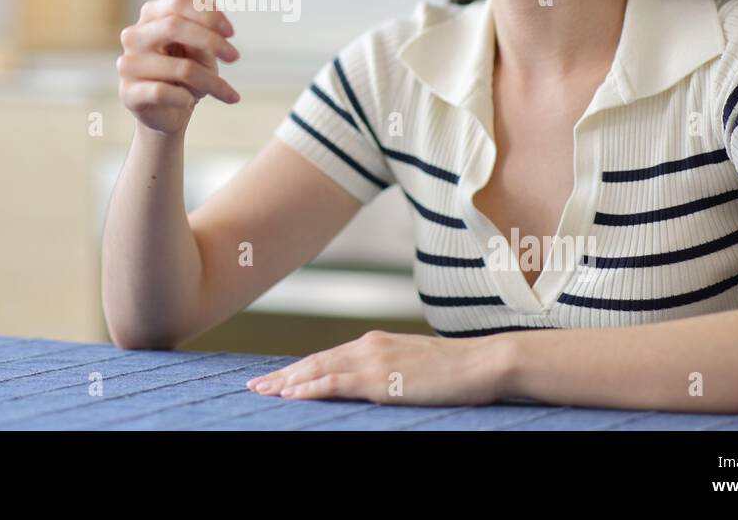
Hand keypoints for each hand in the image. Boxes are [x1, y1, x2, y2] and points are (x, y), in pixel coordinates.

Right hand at [117, 0, 240, 134]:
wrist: (168, 114)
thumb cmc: (186, 77)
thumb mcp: (201, 50)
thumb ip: (206, 30)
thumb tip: (218, 5)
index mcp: (151, 16)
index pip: (178, 2)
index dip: (208, 14)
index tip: (231, 32)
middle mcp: (134, 36)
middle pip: (174, 26)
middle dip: (211, 40)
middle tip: (234, 56)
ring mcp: (128, 64)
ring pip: (179, 67)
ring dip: (211, 81)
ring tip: (226, 93)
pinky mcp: (128, 93)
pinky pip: (162, 92)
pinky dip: (184, 98)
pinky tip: (190, 102)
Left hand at [244, 330, 512, 405]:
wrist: (482, 362)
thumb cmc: (456, 370)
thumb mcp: (414, 367)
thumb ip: (389, 371)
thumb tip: (374, 384)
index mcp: (375, 343)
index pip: (327, 357)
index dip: (299, 368)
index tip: (277, 378)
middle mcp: (368, 346)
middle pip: (314, 361)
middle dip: (282, 375)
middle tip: (255, 386)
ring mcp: (373, 361)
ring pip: (318, 370)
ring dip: (287, 381)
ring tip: (262, 391)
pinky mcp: (381, 379)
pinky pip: (336, 383)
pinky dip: (310, 387)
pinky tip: (291, 394)